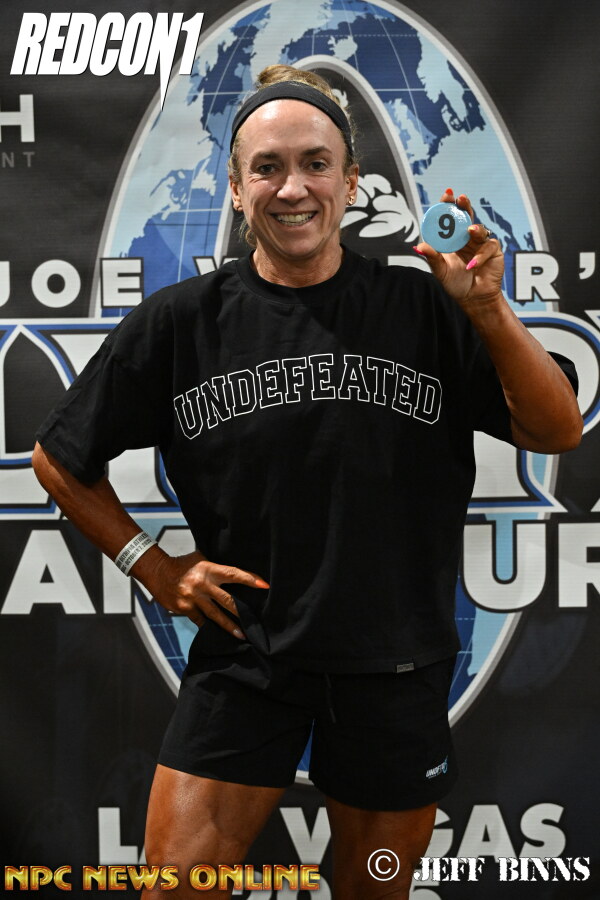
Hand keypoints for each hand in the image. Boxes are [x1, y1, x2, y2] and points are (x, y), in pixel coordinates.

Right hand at [146, 550, 268, 638]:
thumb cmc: (182, 564)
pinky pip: (200, 620)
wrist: (157, 572)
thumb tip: (234, 573)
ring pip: (215, 615)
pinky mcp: (185, 608)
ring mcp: (193, 598)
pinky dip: (208, 626)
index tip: (264, 585)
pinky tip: (217, 633)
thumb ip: (216, 567)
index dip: (249, 579)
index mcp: (209, 569)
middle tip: (255, 623)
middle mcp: (203, 584)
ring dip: (229, 626)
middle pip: (227, 600)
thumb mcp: (200, 559)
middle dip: (242, 612)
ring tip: (241, 635)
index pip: (234, 574)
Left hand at [414, 189, 503, 312]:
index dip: (448, 205)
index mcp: (452, 239)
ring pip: (479, 229)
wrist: (472, 299)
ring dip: (475, 228)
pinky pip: (488, 247)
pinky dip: (480, 256)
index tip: (447, 194)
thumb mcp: (440, 271)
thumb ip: (432, 258)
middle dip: (464, 206)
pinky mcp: (493, 251)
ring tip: (469, 231)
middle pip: (466, 216)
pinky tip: (472, 266)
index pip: (449, 218)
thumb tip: (418, 246)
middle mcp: (466, 237)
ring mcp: (480, 243)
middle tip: (461, 199)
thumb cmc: (455, 284)